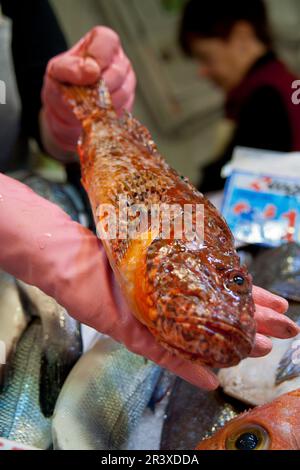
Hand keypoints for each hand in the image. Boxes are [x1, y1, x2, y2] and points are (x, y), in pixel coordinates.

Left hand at [0, 174, 297, 390]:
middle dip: (255, 322)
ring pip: (202, 339)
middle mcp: (172, 302)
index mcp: (180, 279)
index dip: (253, 297)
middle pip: (221, 317)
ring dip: (232, 345)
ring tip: (262, 350)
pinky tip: (210, 378)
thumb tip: (209, 251)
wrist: (73, 259)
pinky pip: (166, 356)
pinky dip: (187, 368)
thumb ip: (182, 250)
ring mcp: (156, 320)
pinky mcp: (135, 334)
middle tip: (286, 331)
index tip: (278, 303)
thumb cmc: (114, 244)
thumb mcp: (154, 243)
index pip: (224, 290)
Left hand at [41, 26, 135, 159]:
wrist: (66, 111)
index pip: (107, 41)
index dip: (98, 57)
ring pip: (123, 92)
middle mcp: (118, 59)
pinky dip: (106, 114)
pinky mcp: (129, 101)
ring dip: (101, 103)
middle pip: (117, 71)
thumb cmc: (62, 84)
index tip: (88, 73)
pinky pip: (123, 109)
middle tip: (84, 96)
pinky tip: (95, 113)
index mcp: (100, 42)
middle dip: (99, 87)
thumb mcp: (55, 72)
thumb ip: (69, 67)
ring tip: (86, 106)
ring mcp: (126, 81)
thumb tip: (91, 71)